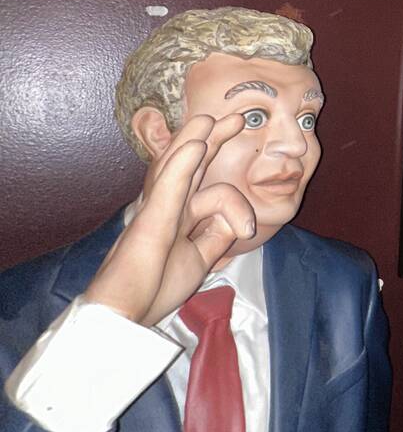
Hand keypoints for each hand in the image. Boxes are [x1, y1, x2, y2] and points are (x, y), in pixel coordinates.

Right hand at [84, 113, 256, 325]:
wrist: (126, 313)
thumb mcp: (201, 259)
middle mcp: (169, 207)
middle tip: (237, 118)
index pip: (208, 189)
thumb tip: (237, 220)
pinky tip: (197, 145)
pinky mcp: (153, 218)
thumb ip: (218, 236)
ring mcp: (159, 210)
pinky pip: (170, 185)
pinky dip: (183, 164)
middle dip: (214, 139)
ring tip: (210, 118)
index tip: (246, 227)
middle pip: (192, 165)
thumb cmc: (156, 288)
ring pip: (177, 166)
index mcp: (179, 218)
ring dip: (194, 138)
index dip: (233, 198)